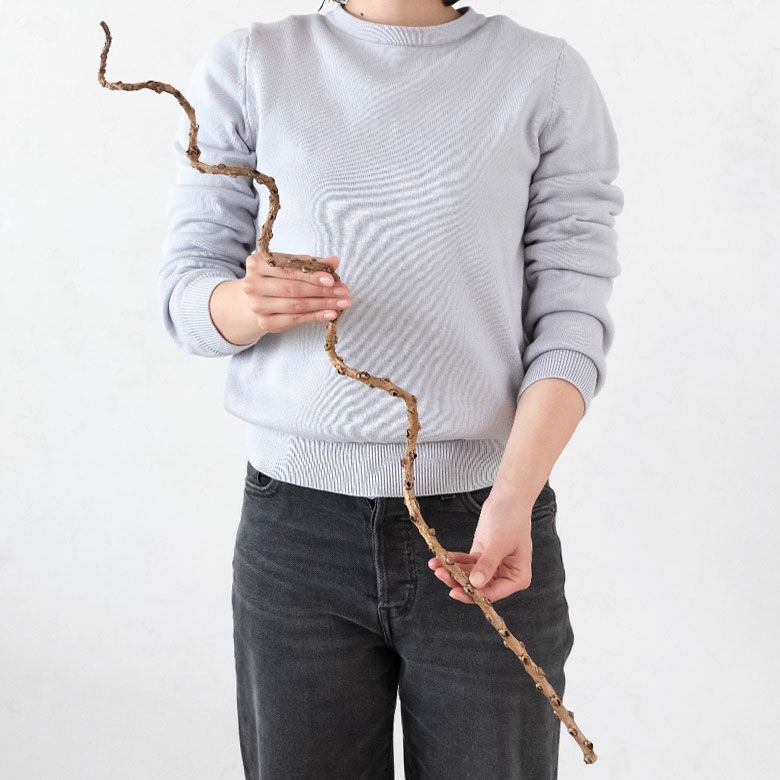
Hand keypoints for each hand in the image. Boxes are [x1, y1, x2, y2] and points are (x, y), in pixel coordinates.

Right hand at [242, 252, 352, 332]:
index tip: (332, 279)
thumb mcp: (290, 265)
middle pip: (293, 288)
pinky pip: (295, 320)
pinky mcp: (265, 322)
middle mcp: (252, 284)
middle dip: (322, 290)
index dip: (312, 275)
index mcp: (257, 263)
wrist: (256, 299)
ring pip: (296, 305)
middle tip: (343, 292)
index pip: (289, 269)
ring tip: (342, 303)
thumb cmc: (276, 278)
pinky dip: (315, 317)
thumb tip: (334, 261)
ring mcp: (257, 305)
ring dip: (322, 304)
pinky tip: (330, 314)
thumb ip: (311, 263)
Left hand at [428, 489, 533, 603]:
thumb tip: (476, 583)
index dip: (474, 594)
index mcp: (517, 578)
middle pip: (478, 586)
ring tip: (436, 565)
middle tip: (441, 573)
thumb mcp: (500, 541)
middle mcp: (504, 575)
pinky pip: (464, 563)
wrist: (508, 499)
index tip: (455, 591)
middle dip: (458, 581)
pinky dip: (453, 560)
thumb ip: (488, 563)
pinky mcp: (480, 557)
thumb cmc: (512, 518)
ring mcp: (491, 567)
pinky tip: (441, 557)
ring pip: (468, 576)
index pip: (493, 593)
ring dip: (452, 570)